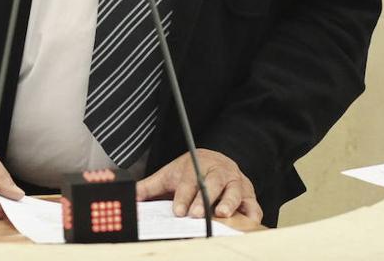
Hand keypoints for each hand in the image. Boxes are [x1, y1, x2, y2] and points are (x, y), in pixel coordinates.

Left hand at [136, 149, 262, 223]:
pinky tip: (246, 224)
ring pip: (235, 191)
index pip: (189, 180)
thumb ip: (150, 187)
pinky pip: (253, 205)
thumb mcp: (169, 175)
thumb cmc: (191, 171)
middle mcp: (218, 172)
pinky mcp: (249, 195)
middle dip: (205, 199)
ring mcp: (236, 182)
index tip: (178, 211)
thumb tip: (130, 196)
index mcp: (197, 165)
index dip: (183, 196)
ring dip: (229, 203)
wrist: (216, 158)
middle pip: (213, 183)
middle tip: (196, 214)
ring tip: (222, 215)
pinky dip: (251, 214)